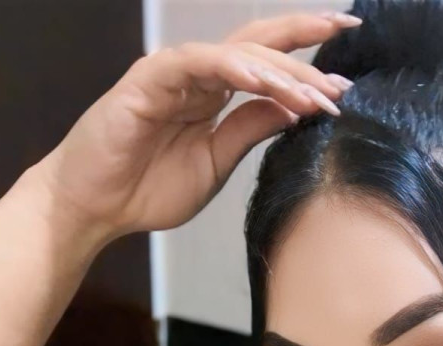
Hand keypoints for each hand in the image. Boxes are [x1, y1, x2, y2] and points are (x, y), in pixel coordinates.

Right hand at [29, 10, 359, 243]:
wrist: (96, 208)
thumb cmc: (146, 188)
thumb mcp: (216, 164)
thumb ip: (249, 132)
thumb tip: (294, 110)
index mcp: (214, 94)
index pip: (267, 63)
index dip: (307, 60)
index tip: (346, 79)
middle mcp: (198, 75)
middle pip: (259, 43)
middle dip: (306, 40)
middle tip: (346, 47)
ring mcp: (174, 73)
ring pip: (237, 53)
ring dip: (281, 71)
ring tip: (316, 93)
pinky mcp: (149, 80)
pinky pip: (199, 64)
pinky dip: (234, 69)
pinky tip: (265, 82)